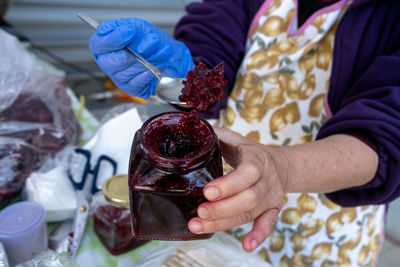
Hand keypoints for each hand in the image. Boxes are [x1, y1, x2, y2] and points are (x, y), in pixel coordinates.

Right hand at [89, 18, 193, 98]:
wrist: (171, 55)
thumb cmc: (151, 41)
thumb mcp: (138, 26)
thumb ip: (125, 27)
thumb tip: (114, 29)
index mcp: (104, 47)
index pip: (98, 45)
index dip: (114, 38)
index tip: (131, 31)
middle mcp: (108, 64)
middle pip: (112, 62)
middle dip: (135, 50)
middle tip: (152, 41)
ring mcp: (119, 78)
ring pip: (128, 71)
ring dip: (149, 59)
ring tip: (162, 51)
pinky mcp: (132, 89)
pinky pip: (137, 83)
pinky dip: (149, 72)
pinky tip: (158, 65)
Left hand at [188, 127, 287, 251]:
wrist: (279, 165)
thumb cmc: (250, 152)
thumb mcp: (236, 139)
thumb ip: (216, 135)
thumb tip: (191, 128)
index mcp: (256, 159)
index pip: (247, 173)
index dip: (228, 184)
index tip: (207, 191)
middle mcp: (266, 180)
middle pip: (249, 198)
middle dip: (222, 208)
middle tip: (199, 212)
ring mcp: (270, 197)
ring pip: (251, 213)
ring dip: (225, 222)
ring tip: (199, 226)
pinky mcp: (272, 210)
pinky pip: (268, 224)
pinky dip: (259, 235)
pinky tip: (246, 245)